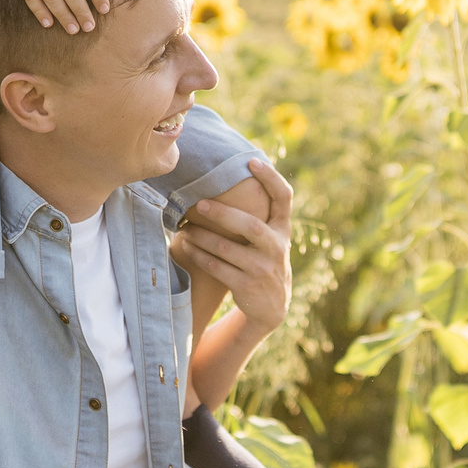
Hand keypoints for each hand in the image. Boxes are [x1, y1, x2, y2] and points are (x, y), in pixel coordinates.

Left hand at [175, 160, 293, 330]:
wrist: (272, 306)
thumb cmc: (264, 260)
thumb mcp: (272, 239)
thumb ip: (261, 215)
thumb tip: (235, 176)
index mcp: (283, 229)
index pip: (283, 198)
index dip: (271, 178)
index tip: (252, 160)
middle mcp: (276, 247)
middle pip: (250, 225)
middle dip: (223, 213)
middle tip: (199, 204)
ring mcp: (263, 269)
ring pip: (226, 248)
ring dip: (202, 237)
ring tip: (184, 228)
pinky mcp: (247, 286)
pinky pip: (217, 267)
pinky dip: (199, 256)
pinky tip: (187, 247)